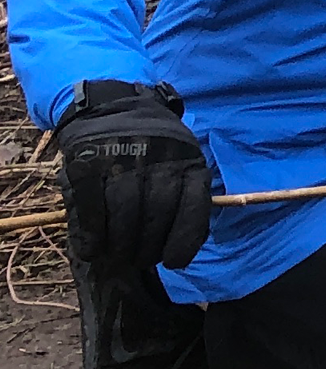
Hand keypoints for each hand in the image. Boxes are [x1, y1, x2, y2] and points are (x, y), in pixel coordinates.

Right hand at [54, 81, 212, 271]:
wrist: (112, 106)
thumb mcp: (181, 165)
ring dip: (120, 242)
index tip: (174, 262)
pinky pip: (91, 202)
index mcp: (188, 161)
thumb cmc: (153, 151)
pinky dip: (91, 231)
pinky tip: (91, 249)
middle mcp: (160, 158)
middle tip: (138, 261)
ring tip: (117, 258)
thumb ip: (183, 200)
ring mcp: (123, 157)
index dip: (184, 239)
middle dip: (148, 246)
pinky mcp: (88, 160)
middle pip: (157, 211)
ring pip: (125, 208)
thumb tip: (182, 250)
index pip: (194, 206)